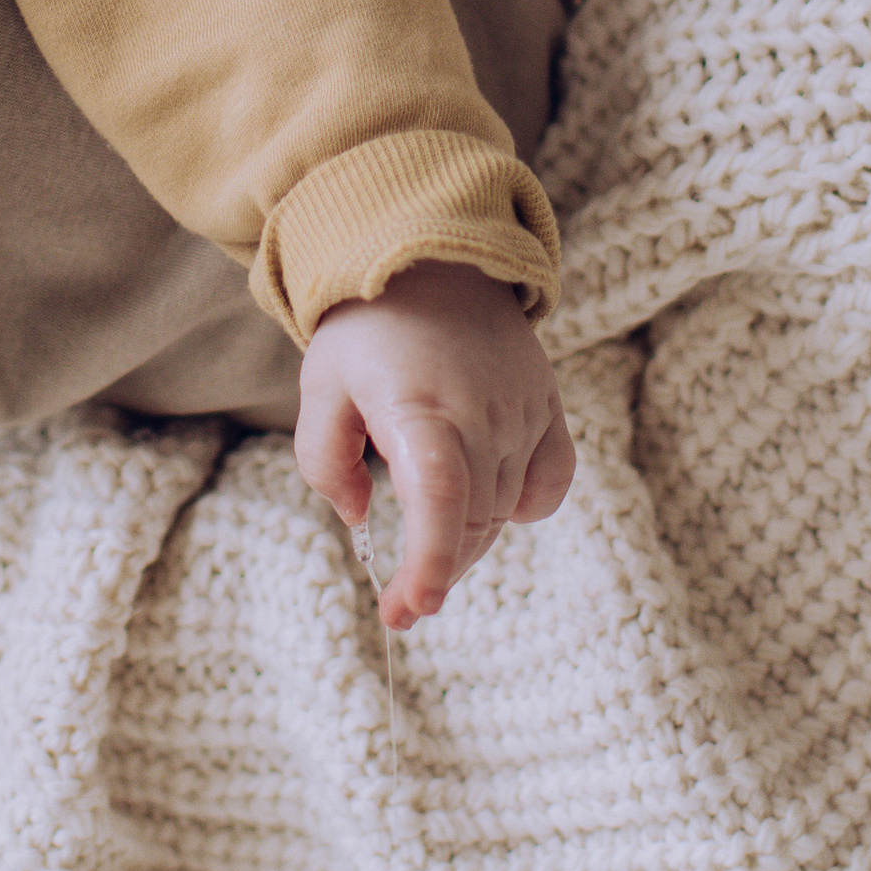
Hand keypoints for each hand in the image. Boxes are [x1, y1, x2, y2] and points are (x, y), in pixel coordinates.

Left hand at [294, 263, 574, 629]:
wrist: (433, 263)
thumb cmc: (367, 332)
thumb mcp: (320, 388)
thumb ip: (324, 461)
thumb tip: (359, 517)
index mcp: (420, 407)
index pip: (440, 496)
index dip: (431, 560)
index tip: (411, 607)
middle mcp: (482, 413)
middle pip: (470, 521)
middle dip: (435, 573)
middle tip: (400, 603)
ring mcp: (523, 412)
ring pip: (503, 511)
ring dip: (466, 542)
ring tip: (429, 545)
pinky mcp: (548, 408)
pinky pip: (550, 484)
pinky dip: (522, 508)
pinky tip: (485, 504)